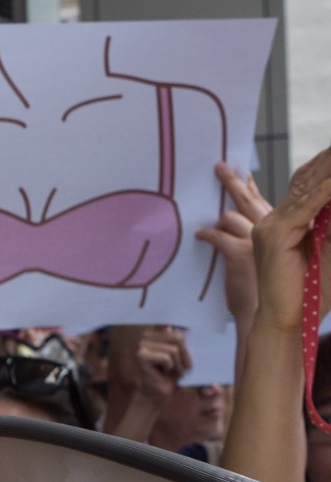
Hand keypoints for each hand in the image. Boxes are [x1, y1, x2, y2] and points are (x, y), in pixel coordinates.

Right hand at [110, 326, 190, 403]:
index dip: (180, 324)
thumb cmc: (172, 374)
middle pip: (178, 337)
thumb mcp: (182, 355)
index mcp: (156, 331)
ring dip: (178, 365)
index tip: (184, 327)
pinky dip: (170, 368)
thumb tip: (184, 328)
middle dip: (184, 355)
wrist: (159, 392)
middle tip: (182, 367)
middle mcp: (146, 335)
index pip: (169, 321)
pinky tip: (164, 373)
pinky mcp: (141, 356)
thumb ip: (182, 341)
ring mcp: (141, 345)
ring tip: (173, 372)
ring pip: (173, 350)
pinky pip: (167, 358)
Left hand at [195, 162, 268, 326]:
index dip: (251, 185)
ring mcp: (256, 240)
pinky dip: (207, 235)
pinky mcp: (239, 253)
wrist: (271, 316)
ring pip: (230, 216)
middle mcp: (272, 230)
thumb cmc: (269, 291)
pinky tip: (200, 237)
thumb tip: (235, 224)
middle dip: (232, 180)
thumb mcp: (268, 259)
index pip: (264, 201)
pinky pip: (217, 235)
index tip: (243, 168)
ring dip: (217, 222)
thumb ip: (260, 240)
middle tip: (219, 165)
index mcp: (280, 230)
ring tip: (207, 228)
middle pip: (248, 198)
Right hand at [248, 147, 330, 334]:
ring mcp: (270, 227)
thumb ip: (330, 226)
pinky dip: (324, 192)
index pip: (307, 185)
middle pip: (305, 180)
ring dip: (329, 171)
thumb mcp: (330, 252)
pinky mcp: (275, 236)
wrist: (288, 321)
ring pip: (306, 189)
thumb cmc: (312, 294)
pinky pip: (305, 207)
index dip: (325, 166)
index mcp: (285, 224)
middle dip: (328, 160)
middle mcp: (273, 221)